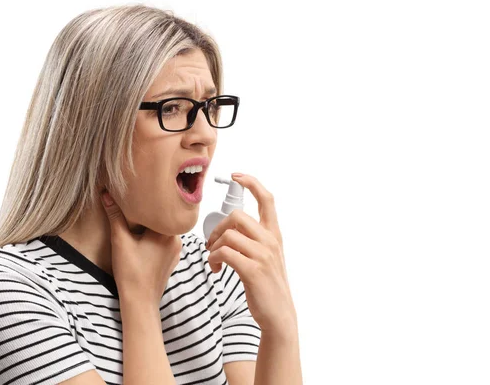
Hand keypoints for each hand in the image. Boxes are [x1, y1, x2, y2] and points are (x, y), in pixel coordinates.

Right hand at [100, 190, 181, 305]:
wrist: (140, 302)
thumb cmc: (131, 273)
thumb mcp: (120, 240)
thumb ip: (115, 216)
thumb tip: (107, 194)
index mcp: (168, 232)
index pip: (162, 208)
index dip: (151, 200)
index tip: (141, 191)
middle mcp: (177, 240)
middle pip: (164, 219)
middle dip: (150, 213)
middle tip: (136, 202)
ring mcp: (175, 251)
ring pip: (164, 230)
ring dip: (152, 225)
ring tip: (138, 219)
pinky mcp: (171, 260)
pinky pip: (164, 242)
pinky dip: (154, 237)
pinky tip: (143, 237)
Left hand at [206, 173, 296, 332]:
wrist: (278, 314)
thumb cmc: (267, 285)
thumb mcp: (266, 257)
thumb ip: (253, 239)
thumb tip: (228, 228)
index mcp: (274, 235)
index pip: (267, 199)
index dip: (252, 183)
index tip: (236, 176)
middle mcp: (270, 241)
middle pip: (238, 215)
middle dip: (218, 227)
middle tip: (211, 244)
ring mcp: (263, 256)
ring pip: (228, 235)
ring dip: (213, 247)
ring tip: (212, 261)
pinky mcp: (253, 271)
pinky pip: (224, 253)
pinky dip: (213, 259)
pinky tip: (215, 269)